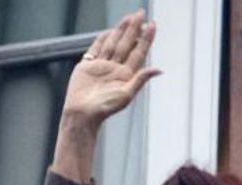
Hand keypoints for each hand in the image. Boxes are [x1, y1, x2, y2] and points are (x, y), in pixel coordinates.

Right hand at [64, 10, 160, 128]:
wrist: (82, 113)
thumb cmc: (104, 108)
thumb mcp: (126, 95)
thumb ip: (140, 80)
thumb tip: (158, 70)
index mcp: (126, 75)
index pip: (139, 52)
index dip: (146, 39)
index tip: (153, 25)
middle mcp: (116, 68)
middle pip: (127, 44)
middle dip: (135, 28)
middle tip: (141, 13)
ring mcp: (102, 66)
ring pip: (113, 43)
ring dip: (121, 30)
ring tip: (129, 18)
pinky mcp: (88, 65)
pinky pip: (96, 48)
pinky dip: (102, 39)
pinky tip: (109, 31)